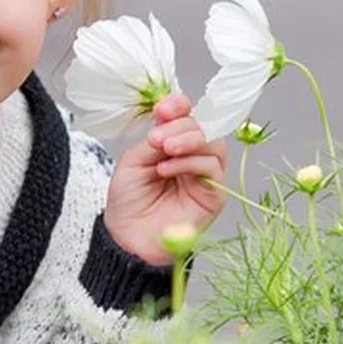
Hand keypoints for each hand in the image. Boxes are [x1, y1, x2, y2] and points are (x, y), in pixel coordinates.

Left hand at [104, 94, 227, 265]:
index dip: (179, 106)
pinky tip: (167, 169)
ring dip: (188, 141)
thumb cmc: (129, 201)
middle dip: (179, 126)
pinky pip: (212, 168)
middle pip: (201, 126)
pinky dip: (190, 163)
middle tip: (157, 139)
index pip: (187, 116)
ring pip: (213, 144)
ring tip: (164, 151)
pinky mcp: (214, 195)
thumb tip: (170, 121)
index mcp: (173, 143)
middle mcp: (192, 156)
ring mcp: (205, 175)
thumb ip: (155, 139)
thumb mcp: (134, 161)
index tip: (164, 108)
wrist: (128, 237)